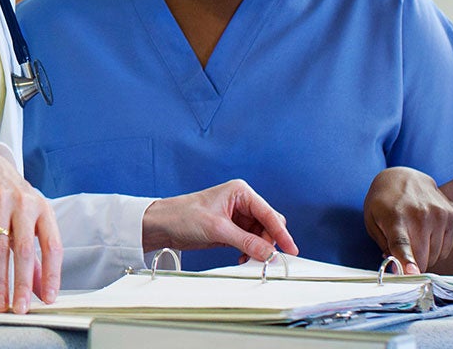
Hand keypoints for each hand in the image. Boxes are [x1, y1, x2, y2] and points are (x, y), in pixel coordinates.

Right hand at [0, 148, 60, 313]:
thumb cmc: (16, 200)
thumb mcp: (32, 222)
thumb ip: (36, 257)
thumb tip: (40, 291)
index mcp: (44, 210)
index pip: (52, 247)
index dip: (51, 275)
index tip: (47, 298)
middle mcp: (24, 204)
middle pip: (24, 251)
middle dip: (21, 283)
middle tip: (19, 307)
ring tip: (0, 300)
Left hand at [143, 179, 297, 261]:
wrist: (162, 224)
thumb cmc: (183, 216)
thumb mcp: (217, 229)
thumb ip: (246, 241)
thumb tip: (269, 253)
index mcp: (240, 192)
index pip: (268, 213)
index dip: (281, 233)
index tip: (290, 249)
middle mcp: (241, 203)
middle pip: (268, 224)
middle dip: (269, 242)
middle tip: (267, 259)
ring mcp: (237, 217)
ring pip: (260, 235)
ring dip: (259, 249)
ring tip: (250, 259)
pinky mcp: (231, 230)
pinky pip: (250, 242)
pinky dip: (250, 251)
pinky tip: (243, 257)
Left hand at [364, 167, 452, 274]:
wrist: (404, 176)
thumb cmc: (384, 203)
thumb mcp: (372, 222)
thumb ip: (385, 247)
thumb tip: (397, 271)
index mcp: (395, 217)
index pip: (402, 243)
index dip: (407, 261)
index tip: (412, 273)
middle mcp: (420, 215)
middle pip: (422, 257)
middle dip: (412, 264)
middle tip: (403, 255)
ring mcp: (439, 215)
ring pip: (435, 256)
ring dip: (424, 256)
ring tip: (413, 238)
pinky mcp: (451, 217)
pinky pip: (445, 249)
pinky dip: (435, 249)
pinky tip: (425, 235)